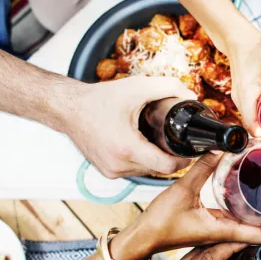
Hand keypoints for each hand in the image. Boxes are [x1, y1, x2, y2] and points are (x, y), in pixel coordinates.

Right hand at [64, 76, 195, 178]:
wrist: (68, 109)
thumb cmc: (99, 99)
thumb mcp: (137, 87)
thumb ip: (168, 87)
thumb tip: (191, 95)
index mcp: (127, 148)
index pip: (168, 167)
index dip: (184, 159)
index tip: (190, 148)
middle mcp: (118, 164)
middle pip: (159, 169)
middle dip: (170, 155)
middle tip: (177, 139)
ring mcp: (111, 171)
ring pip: (147, 171)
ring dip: (155, 159)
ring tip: (158, 140)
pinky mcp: (106, 172)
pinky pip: (133, 170)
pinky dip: (141, 160)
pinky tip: (142, 145)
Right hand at [112, 153, 260, 259]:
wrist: (141, 238)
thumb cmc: (159, 222)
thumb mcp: (182, 189)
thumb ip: (202, 168)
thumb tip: (222, 148)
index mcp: (222, 231)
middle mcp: (223, 234)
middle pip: (260, 232)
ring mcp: (216, 232)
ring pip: (248, 227)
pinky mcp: (208, 227)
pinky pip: (235, 222)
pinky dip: (247, 213)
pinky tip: (248, 200)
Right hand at [226, 29, 260, 135]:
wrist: (239, 38)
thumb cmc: (256, 48)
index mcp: (247, 93)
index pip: (251, 123)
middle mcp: (239, 98)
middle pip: (251, 124)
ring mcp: (238, 96)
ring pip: (250, 117)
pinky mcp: (241, 93)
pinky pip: (250, 109)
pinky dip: (260, 113)